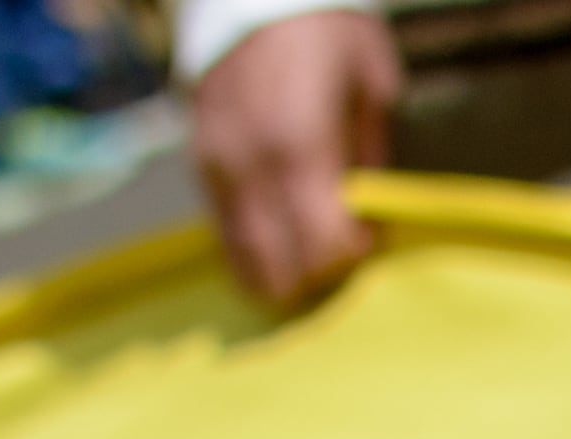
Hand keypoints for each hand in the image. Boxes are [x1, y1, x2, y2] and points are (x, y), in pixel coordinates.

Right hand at [196, 9, 401, 311]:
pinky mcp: (198, 166)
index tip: (367, 237)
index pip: (324, 246)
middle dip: (317, 274)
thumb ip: (371, 154)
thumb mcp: (371, 81)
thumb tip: (371, 210)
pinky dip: (251, 250)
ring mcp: (218, 169)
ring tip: (307, 256)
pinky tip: (276, 242)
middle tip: (338, 251)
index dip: (352, 255)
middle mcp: (251, 166)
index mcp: (299, 147)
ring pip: (245, 260)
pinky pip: (223, 233)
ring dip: (280, 272)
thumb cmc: (324, 32)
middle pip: (283, 267)